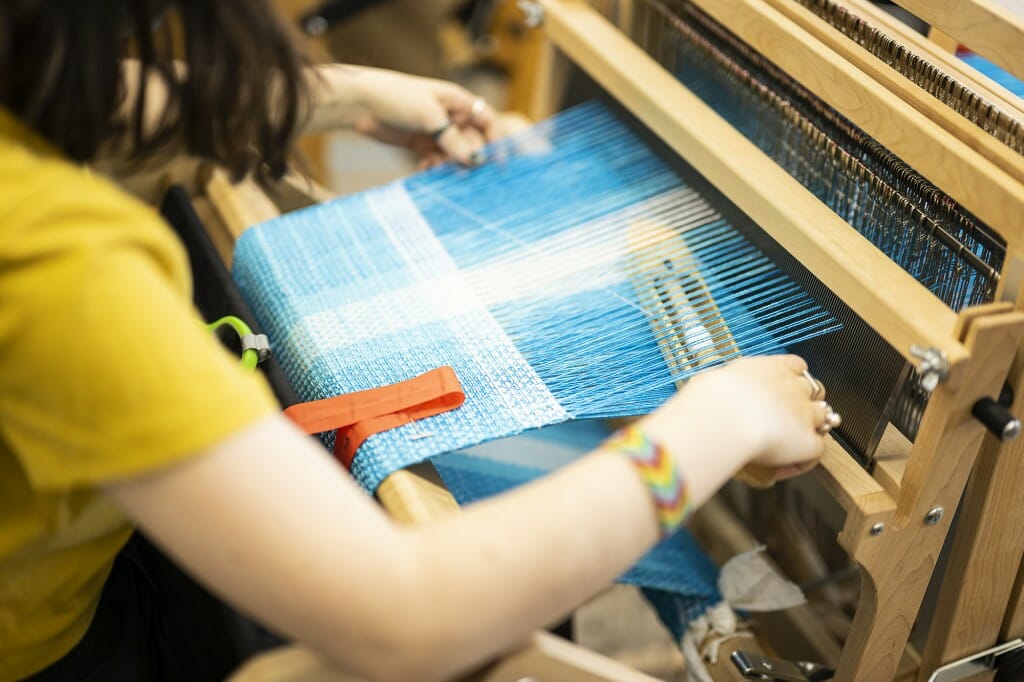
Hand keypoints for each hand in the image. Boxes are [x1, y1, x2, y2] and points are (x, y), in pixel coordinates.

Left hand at [313, 65, 498, 167]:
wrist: (361, 103)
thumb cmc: (397, 97)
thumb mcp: (429, 116)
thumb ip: (453, 139)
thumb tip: (476, 160)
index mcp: (458, 102)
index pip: (487, 121)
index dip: (496, 140)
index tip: (496, 163)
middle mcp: (451, 117)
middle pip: (472, 142)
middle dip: (468, 158)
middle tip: (462, 171)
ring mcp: (436, 132)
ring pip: (454, 155)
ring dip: (450, 166)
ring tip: (439, 171)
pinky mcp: (421, 144)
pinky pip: (437, 160)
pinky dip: (435, 168)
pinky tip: (427, 170)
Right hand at [641, 355, 828, 486]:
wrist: (721, 420)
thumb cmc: (708, 400)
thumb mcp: (712, 381)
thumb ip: (721, 386)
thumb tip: (707, 391)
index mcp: (769, 368)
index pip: (796, 365)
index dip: (792, 379)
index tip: (781, 390)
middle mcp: (792, 386)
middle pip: (814, 389)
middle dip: (804, 402)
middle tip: (785, 419)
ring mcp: (804, 413)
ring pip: (822, 418)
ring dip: (809, 429)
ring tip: (786, 444)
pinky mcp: (808, 440)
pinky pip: (818, 451)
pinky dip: (803, 460)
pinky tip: (783, 467)